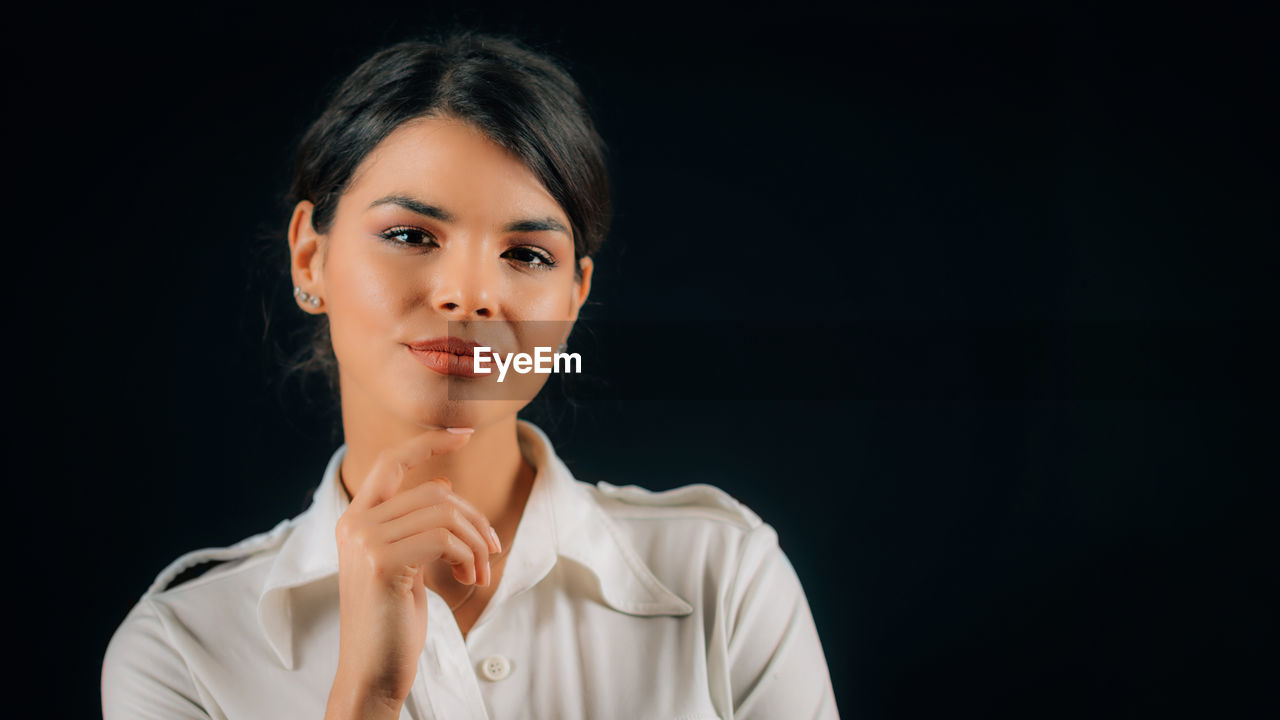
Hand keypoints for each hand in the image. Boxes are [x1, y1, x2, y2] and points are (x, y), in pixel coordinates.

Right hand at [323, 429, 502, 718]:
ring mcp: (364, 540)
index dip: (428, 443)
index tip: (464, 432)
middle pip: (435, 493)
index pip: (391, 461)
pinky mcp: (381, 561)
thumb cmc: (392, 622)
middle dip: (474, 520)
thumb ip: (414, 526)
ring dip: (476, 543)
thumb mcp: (404, 564)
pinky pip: (444, 538)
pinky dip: (468, 556)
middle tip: (491, 551)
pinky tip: (468, 580)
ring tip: (479, 572)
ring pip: (445, 514)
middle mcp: (354, 524)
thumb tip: (444, 486)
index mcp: (355, 520)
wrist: (373, 671)